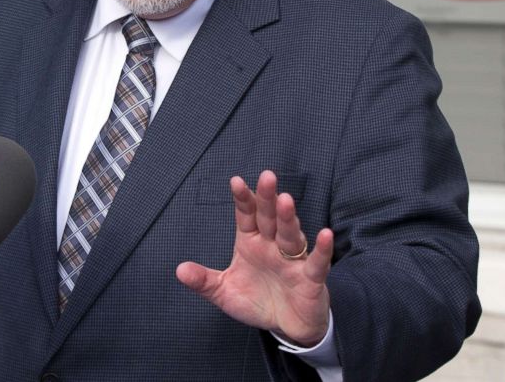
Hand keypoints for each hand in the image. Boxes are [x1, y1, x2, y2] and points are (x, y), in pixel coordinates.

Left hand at [175, 170, 333, 346]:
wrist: (286, 327)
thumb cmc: (257, 301)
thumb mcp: (224, 293)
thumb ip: (204, 281)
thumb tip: (179, 270)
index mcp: (251, 243)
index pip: (246, 216)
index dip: (243, 199)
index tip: (236, 181)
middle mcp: (272, 246)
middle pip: (270, 218)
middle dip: (267, 198)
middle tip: (266, 176)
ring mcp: (292, 260)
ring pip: (290, 235)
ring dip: (289, 218)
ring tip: (285, 200)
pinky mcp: (311, 278)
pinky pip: (317, 262)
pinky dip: (322, 249)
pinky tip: (324, 234)